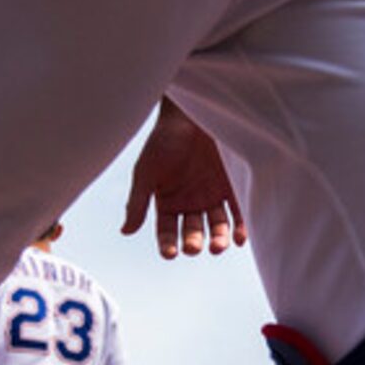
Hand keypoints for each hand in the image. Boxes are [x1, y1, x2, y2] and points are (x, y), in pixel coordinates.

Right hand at [121, 99, 246, 257]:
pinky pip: (239, 213)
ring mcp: (213, 195)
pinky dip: (240, 227)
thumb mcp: (147, 171)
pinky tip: (238, 239)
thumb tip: (124, 231)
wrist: (194, 112)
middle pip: (193, 232)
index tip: (171, 253)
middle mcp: (191, 203)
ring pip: (217, 226)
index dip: (168, 244)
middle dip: (193, 242)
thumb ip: (137, 202)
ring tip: (217, 246)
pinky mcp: (234, 186)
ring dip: (218, 239)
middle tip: (194, 247)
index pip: (167, 232)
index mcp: (168, 201)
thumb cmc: (164, 139)